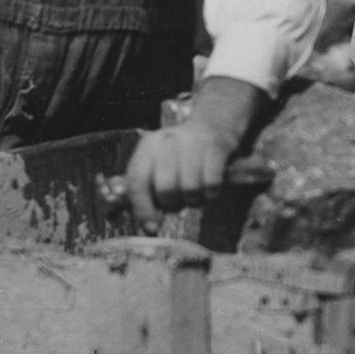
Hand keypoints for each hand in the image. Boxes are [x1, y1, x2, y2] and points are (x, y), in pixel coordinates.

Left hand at [119, 76, 263, 230]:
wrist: (214, 125)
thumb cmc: (183, 155)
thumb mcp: (160, 164)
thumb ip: (149, 192)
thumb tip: (147, 227)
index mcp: (148, 146)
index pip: (137, 181)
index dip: (142, 208)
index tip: (151, 227)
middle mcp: (168, 140)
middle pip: (165, 189)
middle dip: (174, 203)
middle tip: (180, 200)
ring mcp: (194, 141)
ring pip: (190, 188)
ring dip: (195, 200)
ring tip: (196, 193)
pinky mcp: (217, 146)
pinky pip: (212, 183)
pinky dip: (212, 193)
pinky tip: (210, 189)